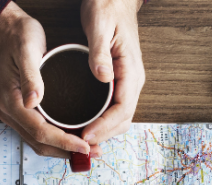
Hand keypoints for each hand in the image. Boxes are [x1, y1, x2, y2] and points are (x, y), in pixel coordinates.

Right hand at [0, 2, 90, 158]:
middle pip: (40, 143)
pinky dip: (57, 140)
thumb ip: (31, 77)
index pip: (40, 131)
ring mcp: (15, 113)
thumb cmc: (17, 37)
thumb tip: (34, 101)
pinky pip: (39, 133)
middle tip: (95, 152)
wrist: (5, 29)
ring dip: (64, 149)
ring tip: (89, 149)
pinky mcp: (22, 111)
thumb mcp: (27, 51)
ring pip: (40, 142)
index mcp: (11, 102)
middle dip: (67, 151)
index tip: (86, 145)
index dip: (64, 142)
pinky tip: (74, 137)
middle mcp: (11, 112)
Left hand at [78, 0, 144, 144]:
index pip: (123, 109)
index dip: (105, 126)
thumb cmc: (108, 6)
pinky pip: (113, 108)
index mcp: (131, 70)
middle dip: (103, 135)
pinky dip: (101, 121)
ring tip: (80, 140)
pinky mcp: (118, 80)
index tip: (86, 135)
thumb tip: (103, 77)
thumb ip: (100, 52)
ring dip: (102, 132)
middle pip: (122, 120)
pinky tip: (84, 124)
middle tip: (78, 144)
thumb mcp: (100, 25)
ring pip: (118, 117)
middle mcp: (133, 80)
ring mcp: (127, 81)